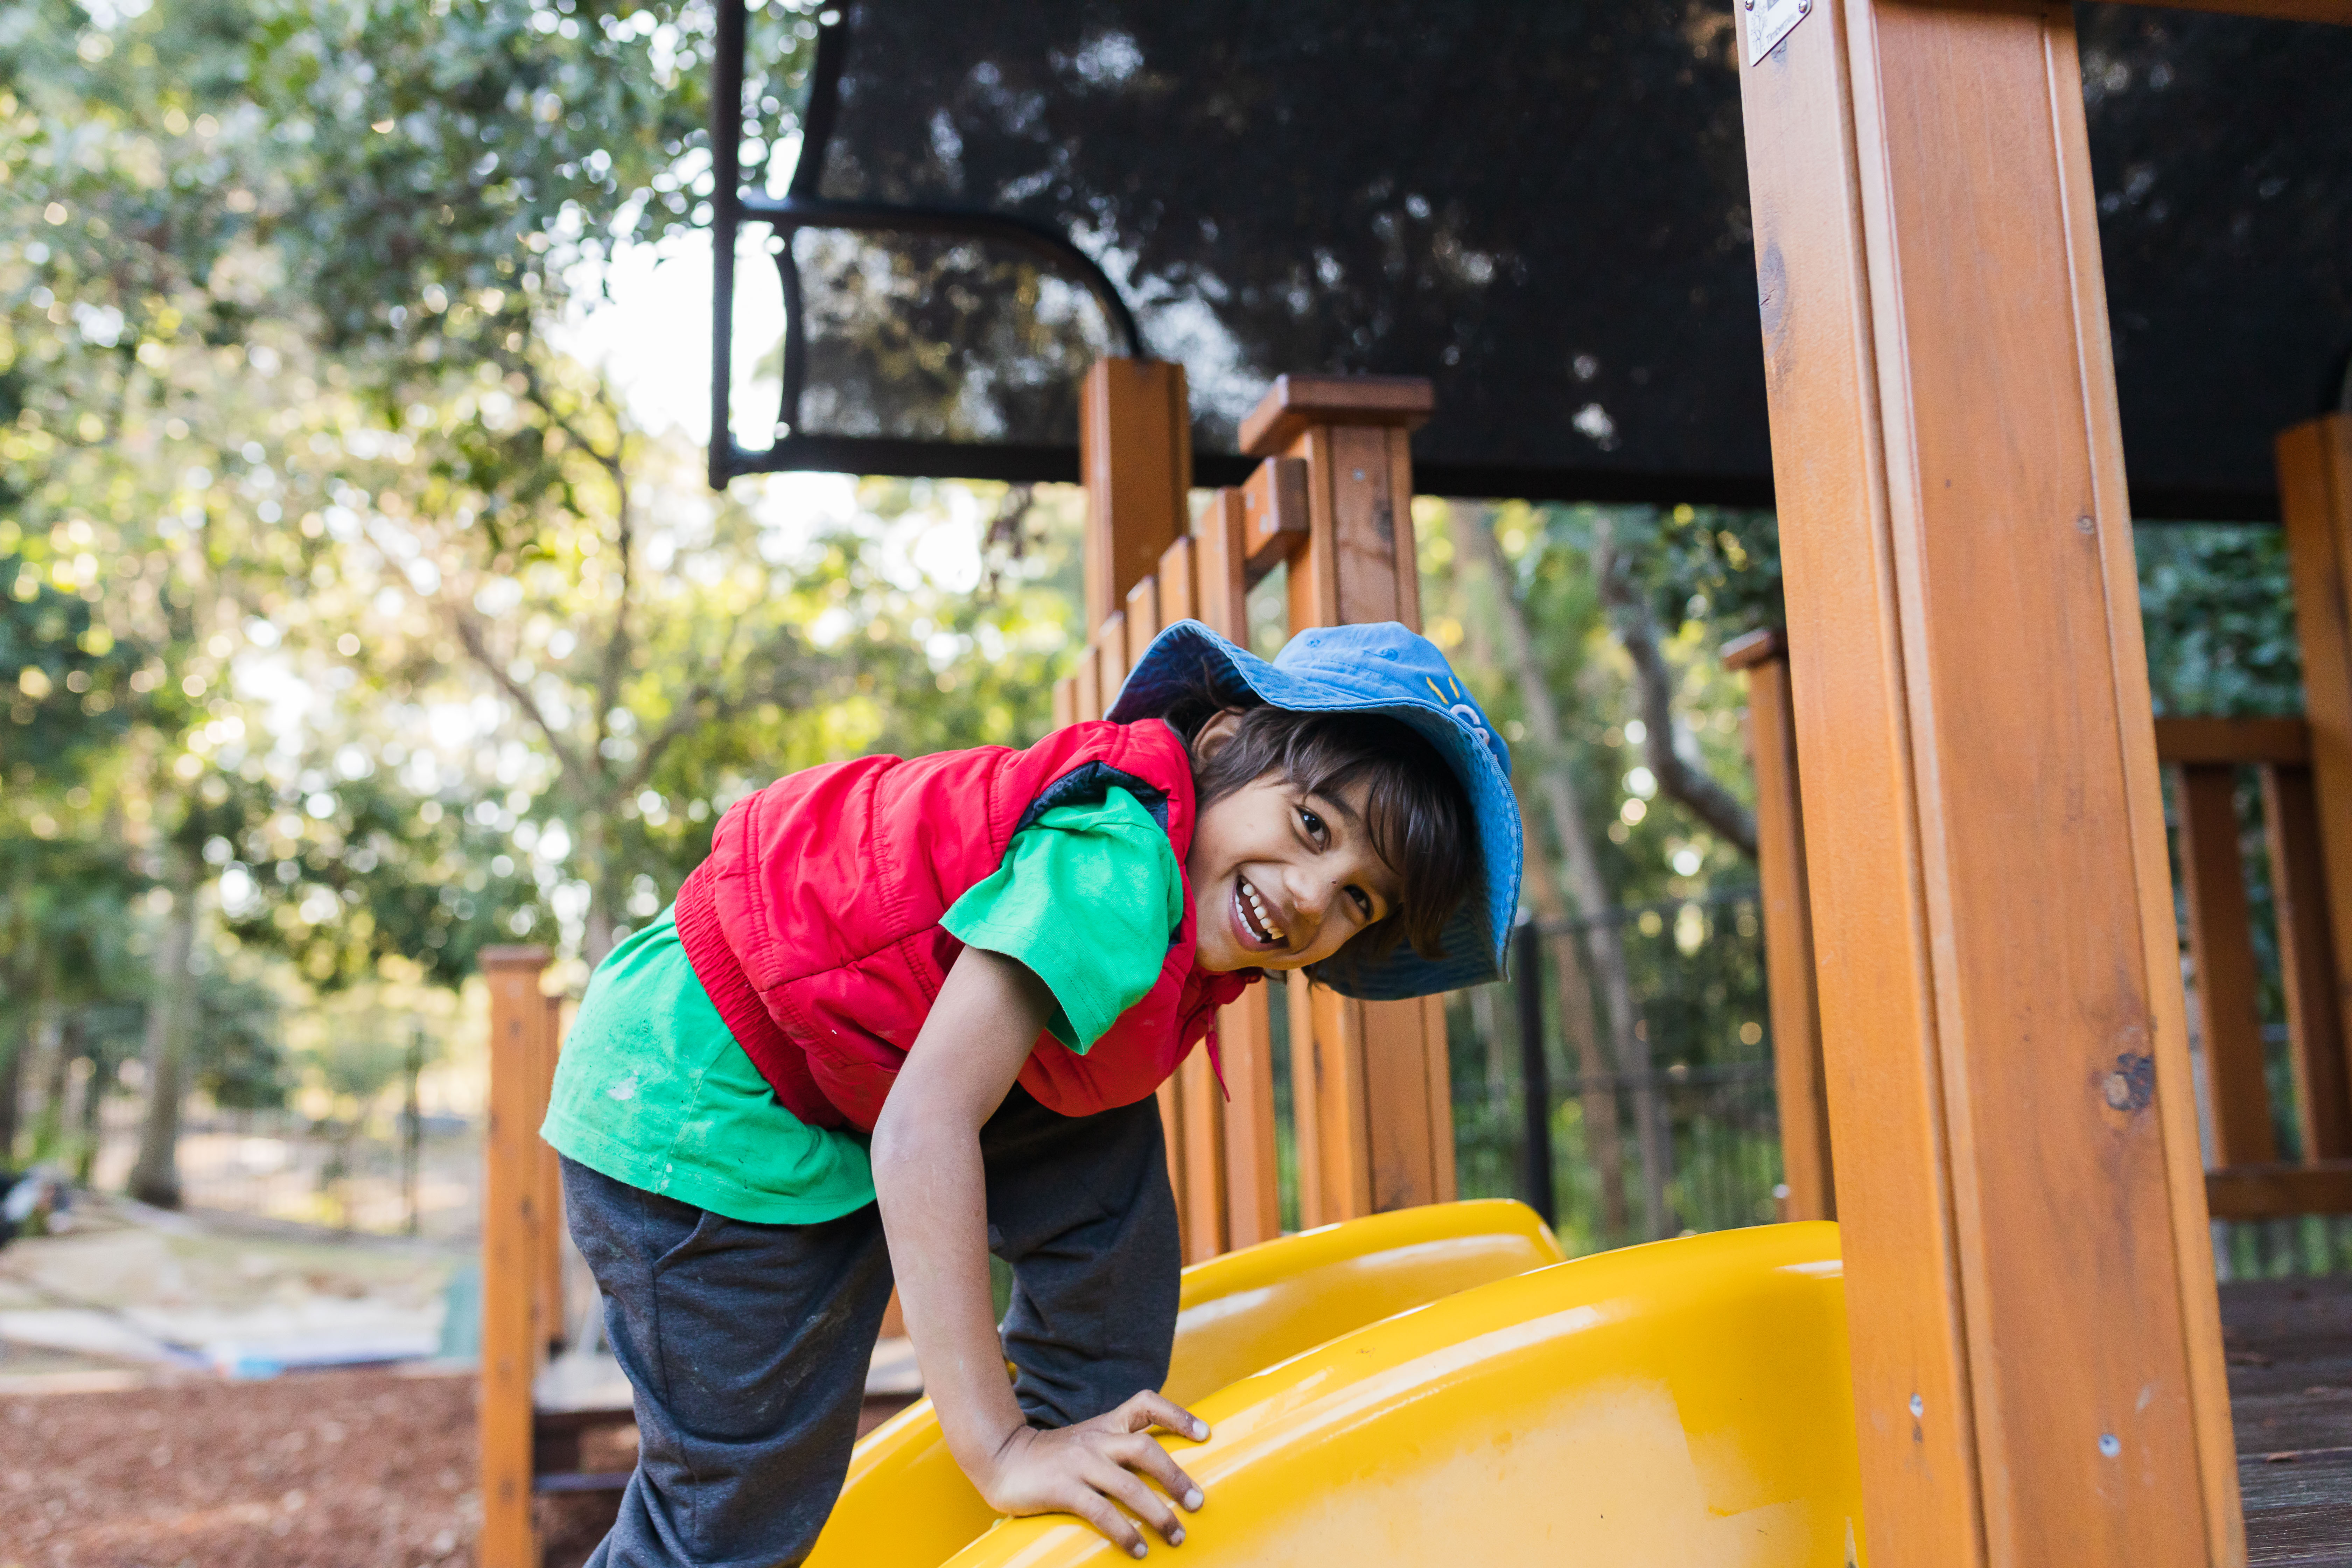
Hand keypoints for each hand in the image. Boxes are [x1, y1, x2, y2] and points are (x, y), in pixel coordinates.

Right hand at [975, 1390, 1209, 1557]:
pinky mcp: (1063, 1488)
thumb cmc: (1053, 1457)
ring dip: (1158, 1514)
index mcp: (1106, 1424)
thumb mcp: (1088, 1441)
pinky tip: (1137, 1550)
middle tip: (1198, 1503)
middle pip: (1146, 1449)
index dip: (1179, 1415)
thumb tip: (1160, 1473)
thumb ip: (1117, 1448)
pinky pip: (1101, 1512)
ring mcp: (1079, 1463)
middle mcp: (1097, 1440)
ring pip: (1129, 1485)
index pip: (1147, 1404)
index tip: (1205, 1434)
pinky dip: (1124, 1532)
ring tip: (1176, 1536)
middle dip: (1176, 1477)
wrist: (1001, 1458)